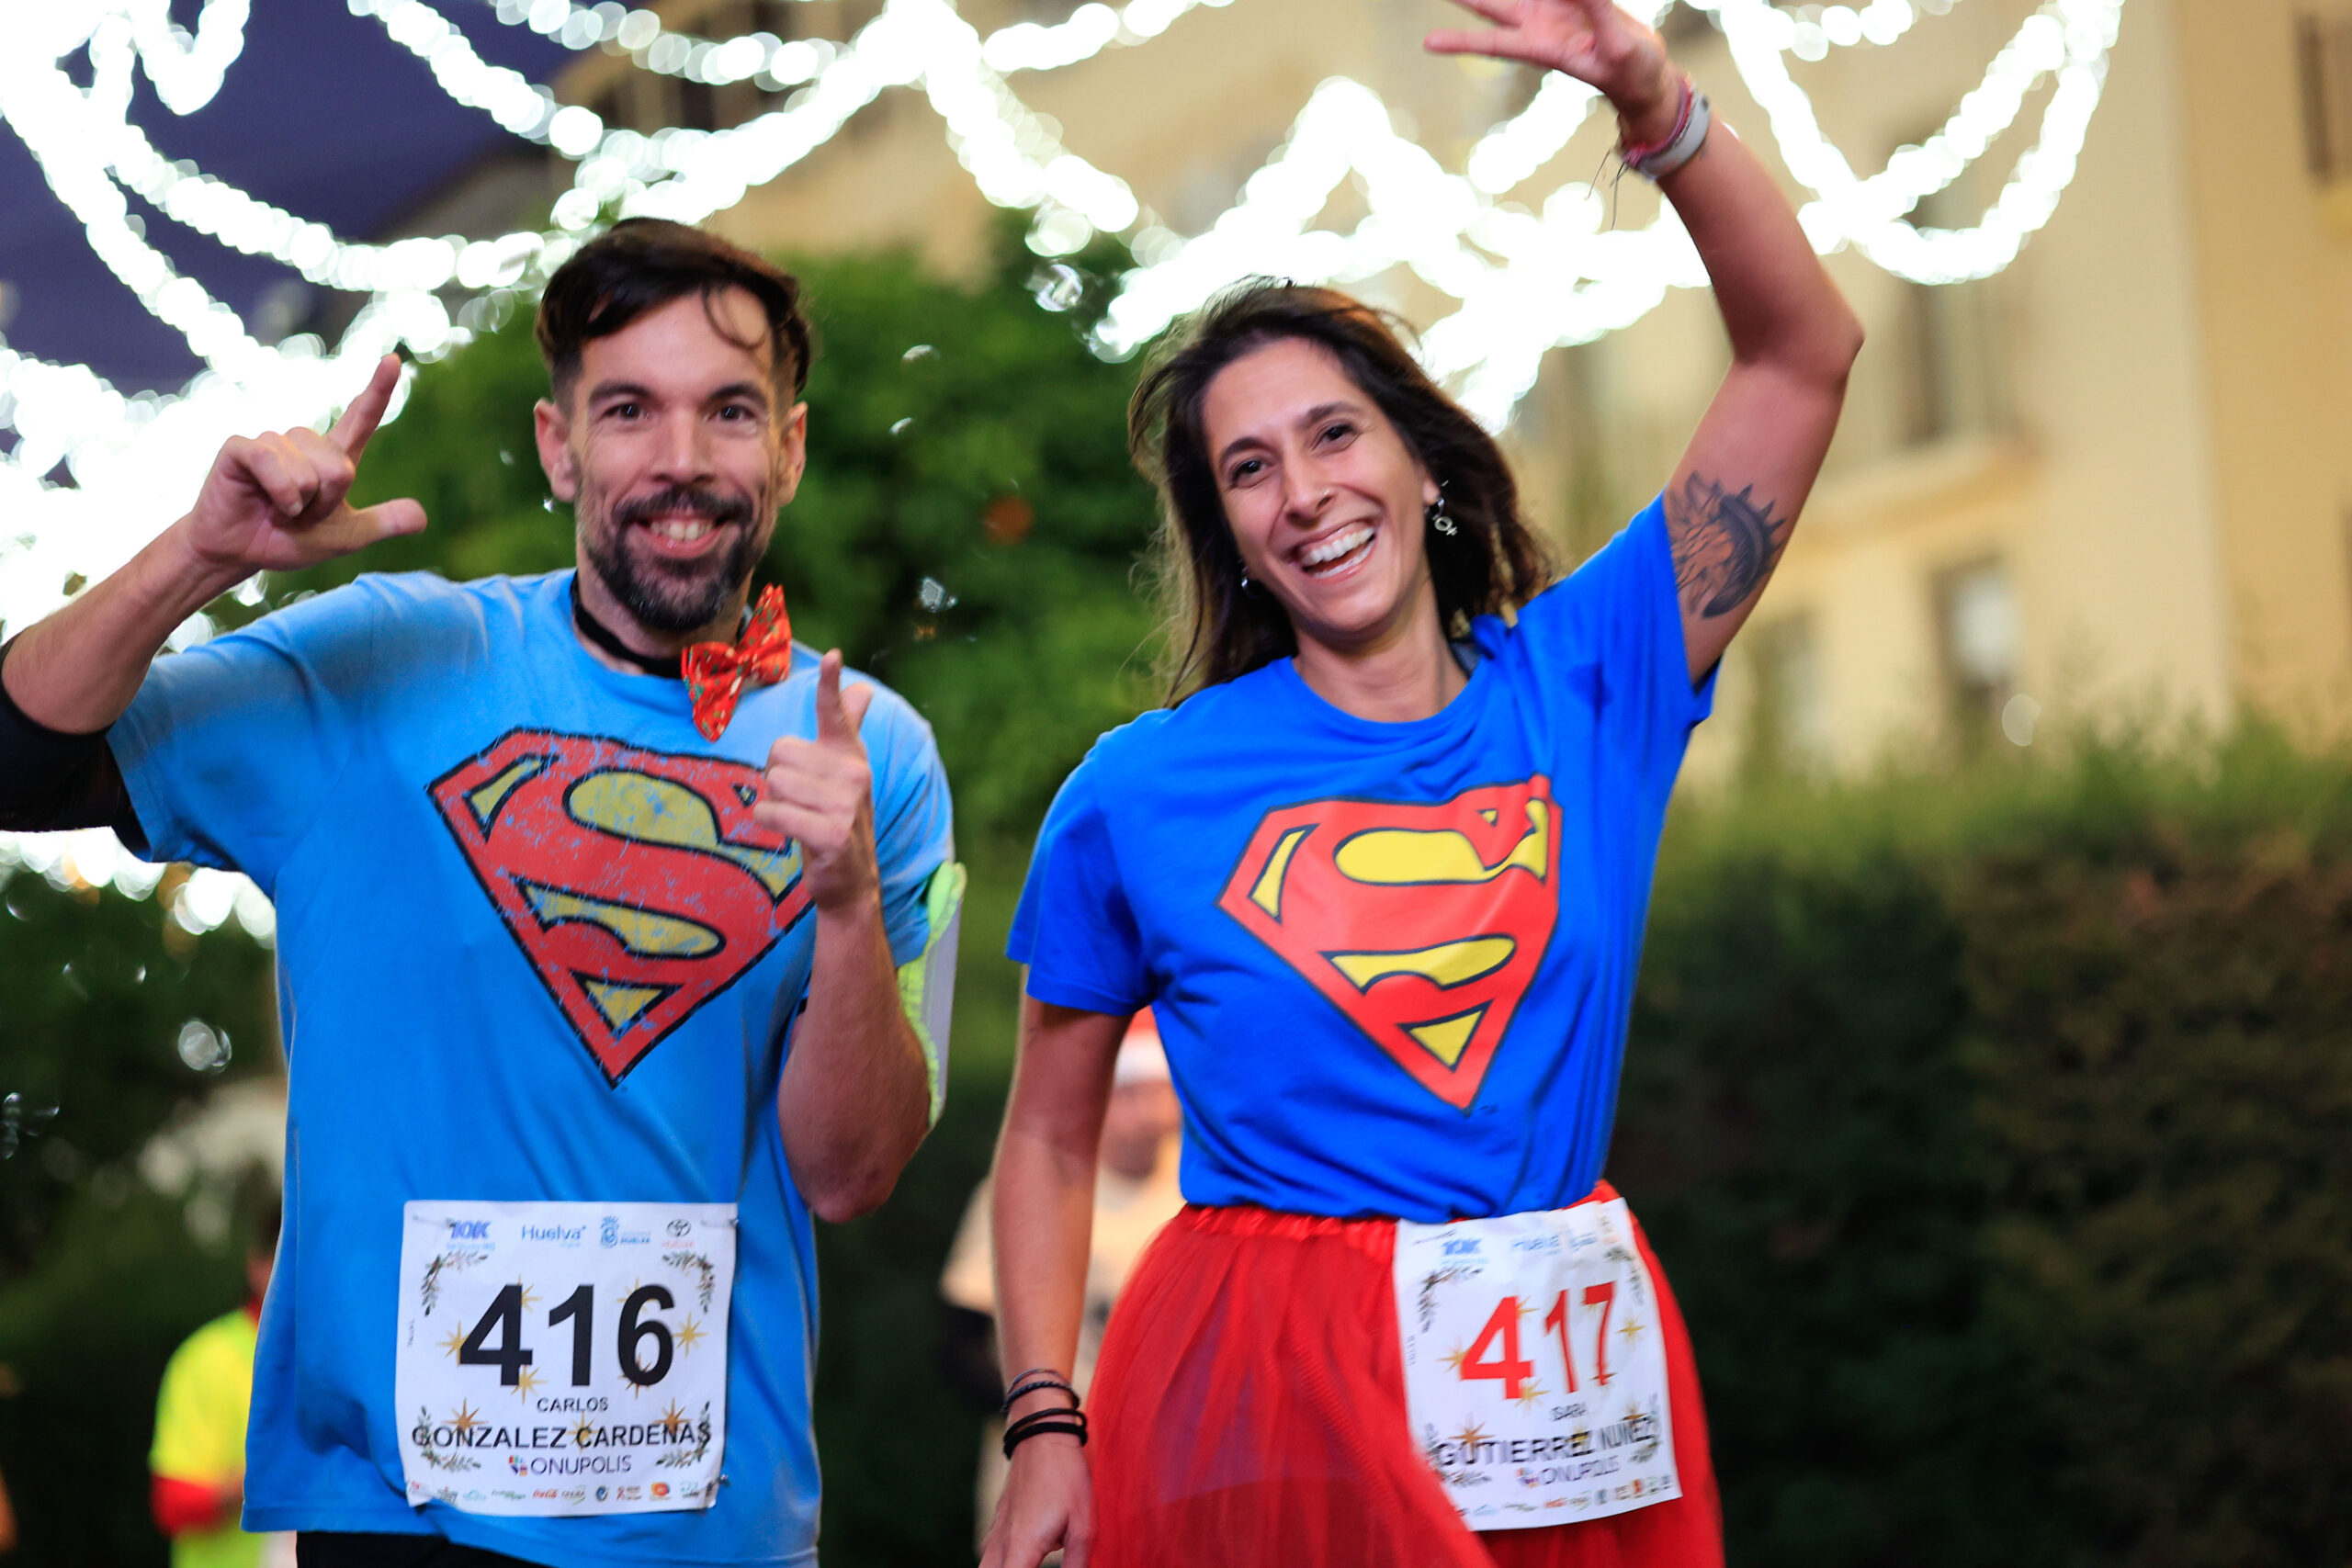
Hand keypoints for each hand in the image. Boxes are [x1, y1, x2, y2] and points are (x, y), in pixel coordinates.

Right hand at [178, 354, 426, 579]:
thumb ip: (382, 524)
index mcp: (333, 458)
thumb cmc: (288, 540)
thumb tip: (421, 518)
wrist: (240, 553)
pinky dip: (277, 493)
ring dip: (298, 504)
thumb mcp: (345, 538)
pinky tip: (263, 502)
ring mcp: (272, 442)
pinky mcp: (241, 447)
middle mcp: (304, 443)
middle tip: (299, 514)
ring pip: (307, 472)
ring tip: (279, 509)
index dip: (378, 390)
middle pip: (340, 468)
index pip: (361, 419)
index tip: (392, 359)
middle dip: (324, 503)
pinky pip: (271, 463)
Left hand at [755, 650, 879, 914]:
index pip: (837, 713)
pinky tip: (786, 831)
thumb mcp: (845, 773)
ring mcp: (845, 804)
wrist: (851, 881)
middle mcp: (854, 774)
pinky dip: (768, 821)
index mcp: (852, 755)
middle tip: (799, 800)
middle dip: (776, 776)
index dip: (831, 685)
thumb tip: (863, 688)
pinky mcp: (831, 833)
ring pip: (774, 782)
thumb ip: (848, 729)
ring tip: (797, 818)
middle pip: (779, 751)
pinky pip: (772, 811)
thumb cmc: (837, 820)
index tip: (832, 656)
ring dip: (773, 802)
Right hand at [980, 1434, 1093, 1567]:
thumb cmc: (1066, 1478)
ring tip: (1035, 1560)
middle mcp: (1000, 1546)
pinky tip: (1024, 1561)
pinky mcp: (997, 1527)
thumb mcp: (1083, 1524)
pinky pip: (991, 1561)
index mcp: (1021, 1549)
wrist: (1042, 1435)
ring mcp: (994, 1535)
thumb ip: (1076, 1564)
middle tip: (1038, 1566)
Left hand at [1426, 0, 1678, 140]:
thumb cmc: (1632, 72)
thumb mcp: (1617, 43)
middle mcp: (1539, 27)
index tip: (1428, 43)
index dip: (1460, 42)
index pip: (1493, 45)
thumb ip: (1596, 8)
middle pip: (1492, 5)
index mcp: (1543, 48)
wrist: (1646, 72)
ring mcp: (1552, 10)